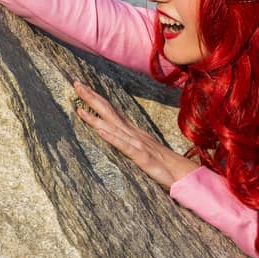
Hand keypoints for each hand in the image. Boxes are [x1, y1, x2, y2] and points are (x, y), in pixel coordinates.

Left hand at [71, 81, 198, 189]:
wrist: (182, 173)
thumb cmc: (161, 163)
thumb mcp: (140, 148)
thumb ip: (127, 139)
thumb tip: (112, 132)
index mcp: (131, 130)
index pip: (110, 110)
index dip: (95, 98)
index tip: (81, 87)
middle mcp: (132, 132)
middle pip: (109, 112)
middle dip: (91, 98)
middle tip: (76, 84)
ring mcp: (137, 143)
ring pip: (113, 126)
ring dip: (95, 116)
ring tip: (79, 106)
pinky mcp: (141, 156)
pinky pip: (124, 146)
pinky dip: (111, 137)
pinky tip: (100, 130)